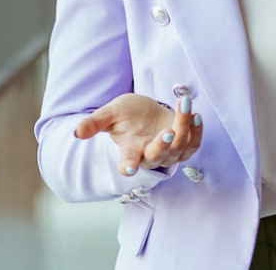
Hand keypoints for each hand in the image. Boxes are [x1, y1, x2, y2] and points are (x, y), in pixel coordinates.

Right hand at [75, 93, 203, 176]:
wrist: (146, 112)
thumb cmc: (126, 115)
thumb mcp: (109, 114)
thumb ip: (95, 123)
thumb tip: (77, 133)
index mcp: (130, 150)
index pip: (128, 163)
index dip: (128, 167)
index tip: (129, 170)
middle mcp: (149, 154)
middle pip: (158, 156)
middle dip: (163, 145)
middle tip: (168, 131)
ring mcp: (169, 151)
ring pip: (179, 147)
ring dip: (184, 128)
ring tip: (184, 105)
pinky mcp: (184, 145)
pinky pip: (194, 144)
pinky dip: (197, 131)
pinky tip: (196, 115)